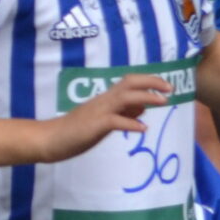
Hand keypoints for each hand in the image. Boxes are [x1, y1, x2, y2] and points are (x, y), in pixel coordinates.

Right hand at [35, 73, 172, 163]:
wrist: (49, 139)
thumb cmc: (74, 131)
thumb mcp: (102, 120)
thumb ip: (122, 113)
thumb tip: (142, 108)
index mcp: (105, 98)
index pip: (130, 81)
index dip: (149, 80)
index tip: (166, 86)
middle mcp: (103, 100)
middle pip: (130, 82)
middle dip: (152, 82)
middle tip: (170, 88)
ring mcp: (98, 111)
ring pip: (125, 97)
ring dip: (146, 97)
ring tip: (163, 102)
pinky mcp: (94, 126)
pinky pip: (115, 121)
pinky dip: (130, 124)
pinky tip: (142, 129)